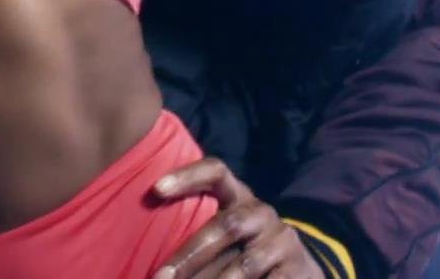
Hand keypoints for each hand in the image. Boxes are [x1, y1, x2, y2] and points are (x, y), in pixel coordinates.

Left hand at [149, 157, 326, 278]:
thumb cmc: (244, 246)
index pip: (215, 171)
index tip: (156, 189)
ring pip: (246, 263)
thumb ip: (196, 226)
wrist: (297, 268)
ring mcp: (281, 240)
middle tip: (161, 276)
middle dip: (191, 254)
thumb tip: (142, 240)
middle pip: (226, 225)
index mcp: (238, 195)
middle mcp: (260, 212)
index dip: (187, 175)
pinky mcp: (296, 269)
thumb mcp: (225, 230)